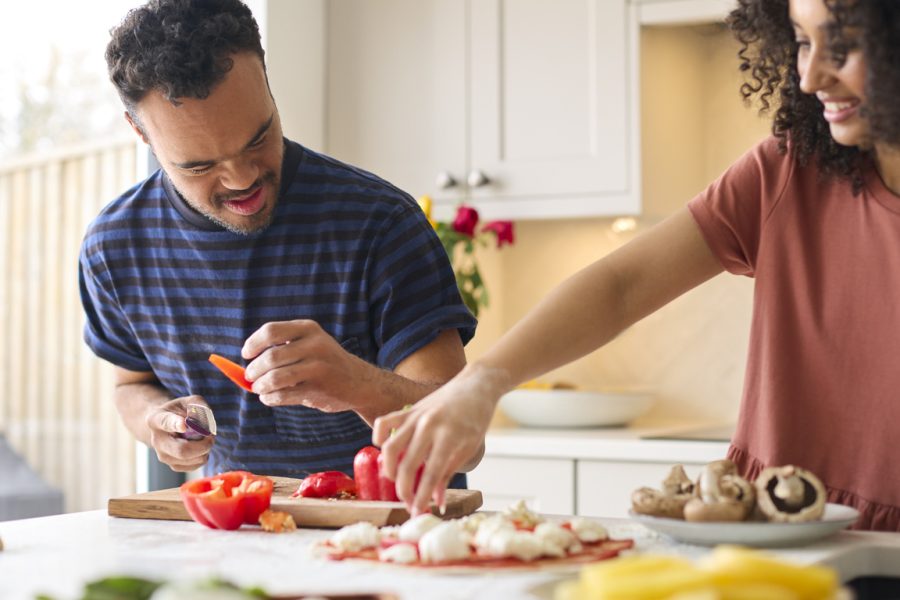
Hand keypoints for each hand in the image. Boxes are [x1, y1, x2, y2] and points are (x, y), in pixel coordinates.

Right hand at [144, 396, 213, 471]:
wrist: (167, 425)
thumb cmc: (180, 411)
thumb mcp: (190, 401)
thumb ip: (200, 406)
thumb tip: (206, 424)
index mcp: (156, 419)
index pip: (166, 423)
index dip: (176, 424)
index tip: (184, 425)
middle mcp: (157, 440)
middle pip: (181, 450)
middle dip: (202, 445)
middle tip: (211, 436)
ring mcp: (163, 455)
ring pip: (190, 459)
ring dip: (205, 450)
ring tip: (205, 439)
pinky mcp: (173, 465)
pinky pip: (194, 466)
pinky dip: (203, 457)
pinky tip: (201, 448)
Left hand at [242, 320, 373, 412]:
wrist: (358, 381)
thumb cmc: (325, 362)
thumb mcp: (310, 344)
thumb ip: (281, 349)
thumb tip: (244, 368)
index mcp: (309, 329)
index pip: (271, 331)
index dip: (253, 343)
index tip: (246, 354)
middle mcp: (315, 345)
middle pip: (270, 357)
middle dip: (254, 370)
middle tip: (251, 377)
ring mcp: (318, 368)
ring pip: (275, 378)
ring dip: (260, 386)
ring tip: (259, 389)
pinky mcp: (318, 389)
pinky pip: (283, 395)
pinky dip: (270, 398)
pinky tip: (270, 398)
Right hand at [373, 363, 509, 514]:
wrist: (476, 386)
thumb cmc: (476, 419)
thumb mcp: (468, 448)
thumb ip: (448, 474)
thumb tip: (437, 502)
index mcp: (450, 436)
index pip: (432, 473)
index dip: (422, 496)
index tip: (417, 512)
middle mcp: (430, 425)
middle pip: (408, 464)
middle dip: (405, 490)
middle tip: (408, 503)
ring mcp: (416, 415)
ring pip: (390, 447)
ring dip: (389, 470)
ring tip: (396, 481)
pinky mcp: (409, 409)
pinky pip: (385, 423)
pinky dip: (379, 438)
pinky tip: (383, 451)